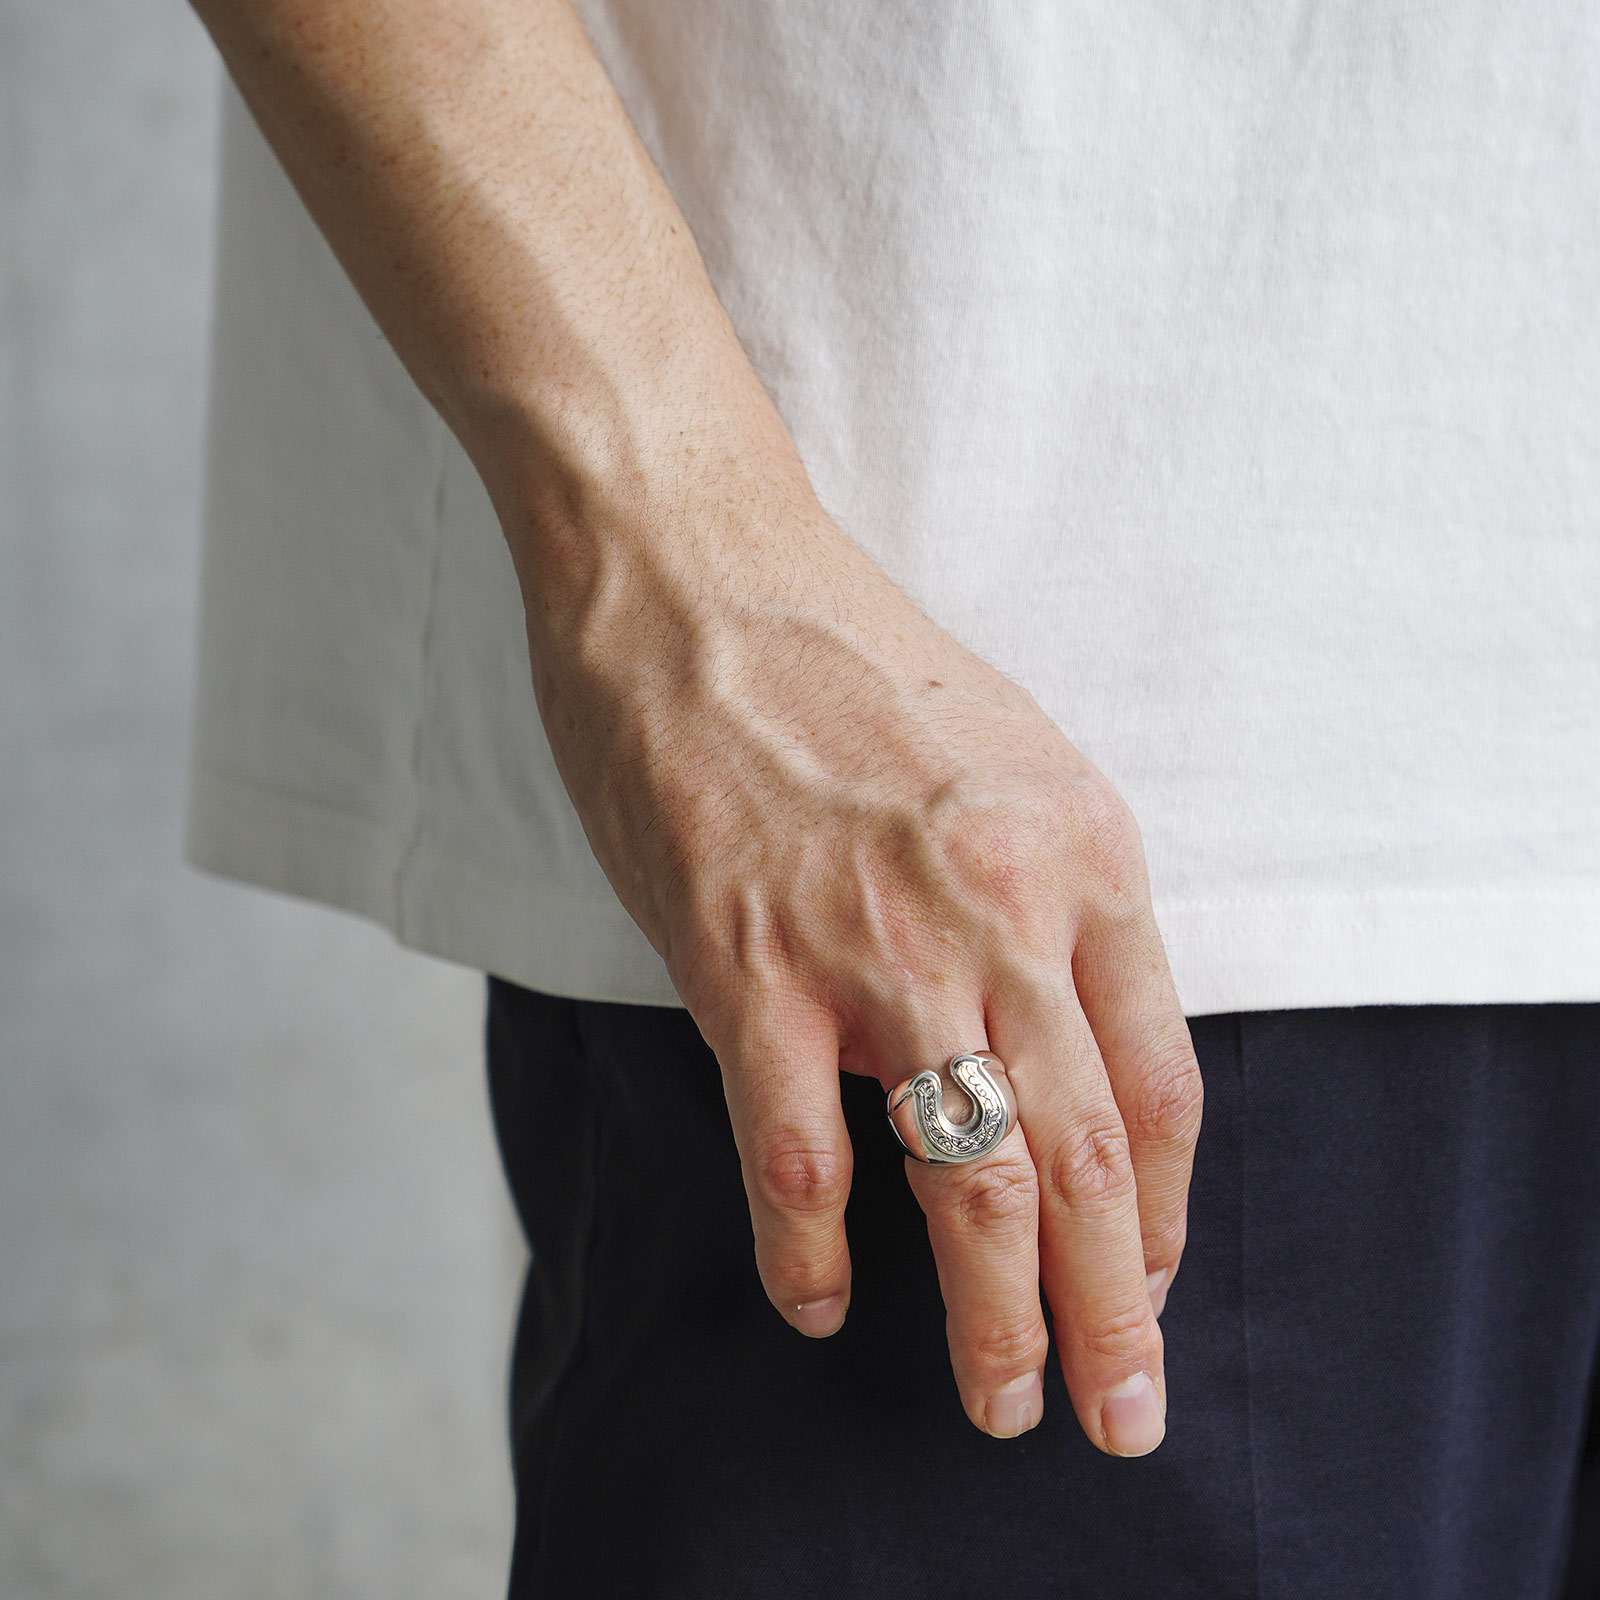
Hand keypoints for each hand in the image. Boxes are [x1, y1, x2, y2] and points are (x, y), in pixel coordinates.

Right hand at [522, 484, 1202, 1453]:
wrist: (698, 571)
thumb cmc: (842, 662)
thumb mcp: (1005, 763)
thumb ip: (1041, 903)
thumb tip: (1045, 1045)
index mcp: (1081, 856)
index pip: (1159, 1081)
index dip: (1165, 1210)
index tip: (1146, 1272)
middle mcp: (1000, 910)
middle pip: (1091, 1159)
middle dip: (1116, 1312)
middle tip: (1121, 1412)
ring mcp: (876, 942)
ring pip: (968, 1178)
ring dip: (994, 1318)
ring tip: (1003, 1401)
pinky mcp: (747, 962)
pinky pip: (797, 1152)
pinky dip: (809, 1249)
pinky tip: (817, 1301)